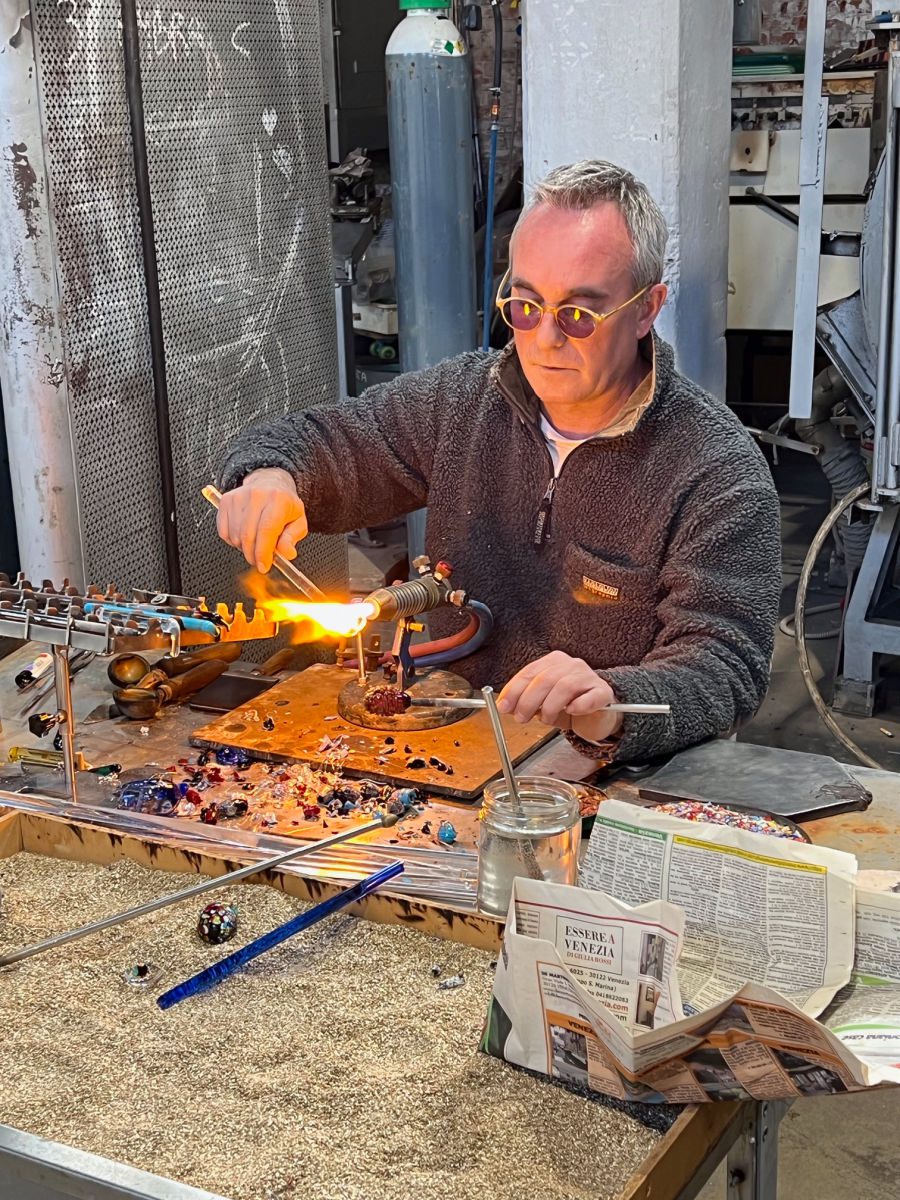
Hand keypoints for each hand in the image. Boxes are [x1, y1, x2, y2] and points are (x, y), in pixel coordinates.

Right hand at [216, 468, 307, 573]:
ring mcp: (239, 496)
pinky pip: (223, 531)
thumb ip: (292, 538)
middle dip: (253, 555)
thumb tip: (287, 553)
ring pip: (235, 536)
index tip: (264, 566)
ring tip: (254, 544)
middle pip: (248, 535)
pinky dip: (232, 541)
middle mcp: (257, 495)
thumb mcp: (297, 522)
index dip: (263, 552)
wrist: (269, 483)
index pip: (267, 530)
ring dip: (243, 548)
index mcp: (278, 500)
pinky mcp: (226, 501)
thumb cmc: (284, 505)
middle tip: (259, 560)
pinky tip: (243, 536)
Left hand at [497, 651, 623, 743]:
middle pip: (545, 679)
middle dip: (528, 701)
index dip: (514, 690)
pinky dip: (578, 706)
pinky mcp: (603, 692)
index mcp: (554, 662)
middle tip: (521, 718)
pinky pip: (590, 697)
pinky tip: (571, 712)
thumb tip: (505, 705)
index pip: (529, 672)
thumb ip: (525, 699)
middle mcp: (571, 665)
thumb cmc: (568, 705)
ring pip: (564, 687)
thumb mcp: (543, 701)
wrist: (598, 713)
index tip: (503, 706)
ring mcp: (589, 677)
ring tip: (546, 720)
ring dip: (550, 707)